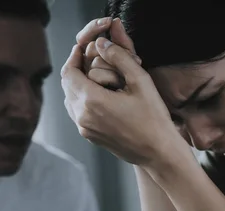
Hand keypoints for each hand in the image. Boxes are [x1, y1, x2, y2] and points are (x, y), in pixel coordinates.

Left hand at [62, 25, 187, 167]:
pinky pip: (77, 112)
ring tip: (95, 76)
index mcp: (92, 101)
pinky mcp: (89, 136)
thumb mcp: (140, 80)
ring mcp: (84, 128)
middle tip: (89, 59)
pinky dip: (83, 99)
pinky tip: (100, 95)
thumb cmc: (153, 118)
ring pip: (70, 99)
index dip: (73, 57)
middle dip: (76, 69)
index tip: (83, 48)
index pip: (68, 72)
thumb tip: (100, 43)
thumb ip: (119, 57)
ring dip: (78, 85)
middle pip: (67, 85)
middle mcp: (82, 116)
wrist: (157, 152)